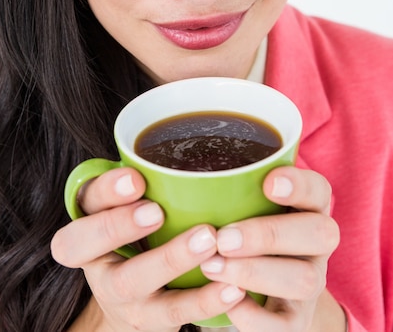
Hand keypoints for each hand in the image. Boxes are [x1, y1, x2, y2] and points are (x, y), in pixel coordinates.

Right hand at [51, 167, 244, 331]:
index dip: (104, 191)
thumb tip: (200, 131)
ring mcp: (119, 295)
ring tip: (208, 241)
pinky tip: (232, 287)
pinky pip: (174, 315)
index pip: (84, 201)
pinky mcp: (148, 323)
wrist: (138, 301)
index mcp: (89, 220)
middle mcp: (95, 258)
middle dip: (119, 226)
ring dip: (170, 260)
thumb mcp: (136, 203)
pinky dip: (204, 302)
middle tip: (157, 211)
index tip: (136, 178)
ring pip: (132, 282)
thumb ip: (153, 174)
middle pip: (84, 245)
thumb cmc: (144, 234)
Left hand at [200, 166, 345, 330]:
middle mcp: (316, 243)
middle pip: (320, 233)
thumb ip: (226, 183)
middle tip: (223, 238)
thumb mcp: (243, 201)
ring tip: (210, 266)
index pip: (318, 189)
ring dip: (254, 273)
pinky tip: (225, 301)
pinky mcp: (295, 320)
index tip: (268, 182)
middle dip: (269, 234)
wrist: (265, 289)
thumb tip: (164, 168)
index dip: (299, 184)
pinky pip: (284, 325)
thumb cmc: (243, 225)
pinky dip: (253, 316)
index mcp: (309, 206)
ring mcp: (310, 282)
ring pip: (304, 280)